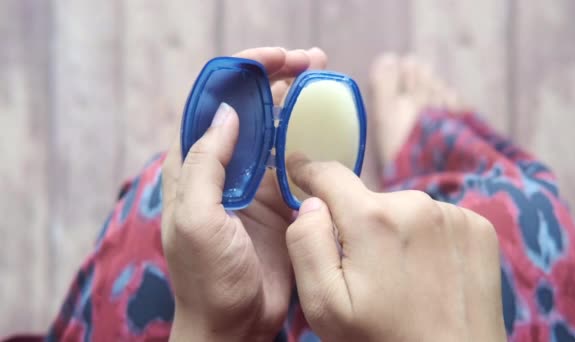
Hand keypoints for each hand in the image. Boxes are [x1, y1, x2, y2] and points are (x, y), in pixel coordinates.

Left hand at [161, 47, 326, 340]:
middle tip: (309, 61)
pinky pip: (300, 161)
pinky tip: (331, 124)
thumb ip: (207, 165)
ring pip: (277, 131)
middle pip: (251, 111)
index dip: (242, 75)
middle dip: (276, 80)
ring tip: (324, 78)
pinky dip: (314, 139)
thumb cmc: (207, 279)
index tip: (273, 60)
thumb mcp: (196, 220)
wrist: (236, 325)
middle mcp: (226, 169)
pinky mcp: (282, 202)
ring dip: (298, 102)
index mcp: (195, 167)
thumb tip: (228, 113)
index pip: (214, 105)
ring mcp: (256, 184)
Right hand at [285, 156, 506, 340]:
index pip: (329, 174)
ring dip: (393, 234)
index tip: (297, 169)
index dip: (307, 171)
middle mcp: (417, 204)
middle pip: (368, 200)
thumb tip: (311, 203)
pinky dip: (425, 240)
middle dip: (356, 225)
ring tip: (400, 281)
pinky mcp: (479, 228)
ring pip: (403, 211)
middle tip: (363, 273)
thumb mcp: (325, 306)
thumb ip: (307, 244)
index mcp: (373, 219)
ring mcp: (454, 214)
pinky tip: (429, 276)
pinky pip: (436, 220)